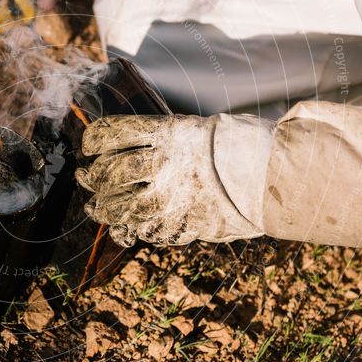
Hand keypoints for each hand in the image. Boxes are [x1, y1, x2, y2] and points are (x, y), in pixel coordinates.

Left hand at [75, 115, 262, 246]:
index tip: (88, 145)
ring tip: (95, 207)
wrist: (275, 173)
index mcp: (169, 133)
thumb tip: (118, 150)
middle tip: (86, 177)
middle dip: (92, 177)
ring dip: (103, 208)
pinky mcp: (185, 223)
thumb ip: (158, 140)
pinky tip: (127, 226)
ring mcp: (175, 196)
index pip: (114, 133)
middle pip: (110, 172)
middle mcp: (167, 163)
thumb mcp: (194, 130)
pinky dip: (133, 229)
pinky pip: (147, 231)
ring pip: (121, 206)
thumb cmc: (234, 146)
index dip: (93, 140)